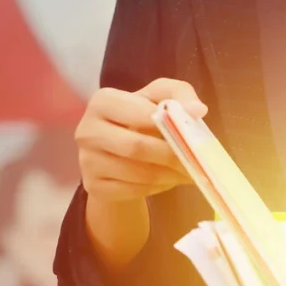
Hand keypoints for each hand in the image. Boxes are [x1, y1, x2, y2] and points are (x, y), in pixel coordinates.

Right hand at [76, 78, 207, 201]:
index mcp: (102, 102)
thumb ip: (180, 94)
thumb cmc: (142, 117)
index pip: (139, 113)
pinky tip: (167, 180)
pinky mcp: (93, 186)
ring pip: (137, 174)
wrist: (117, 150)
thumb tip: (198, 109)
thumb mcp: (160, 97)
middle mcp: (87, 130)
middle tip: (196, 161)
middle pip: (136, 147)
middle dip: (172, 156)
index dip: (168, 124)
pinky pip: (133, 191)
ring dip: (169, 175)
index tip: (191, 133)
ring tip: (187, 171)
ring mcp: (87, 161)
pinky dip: (157, 188)